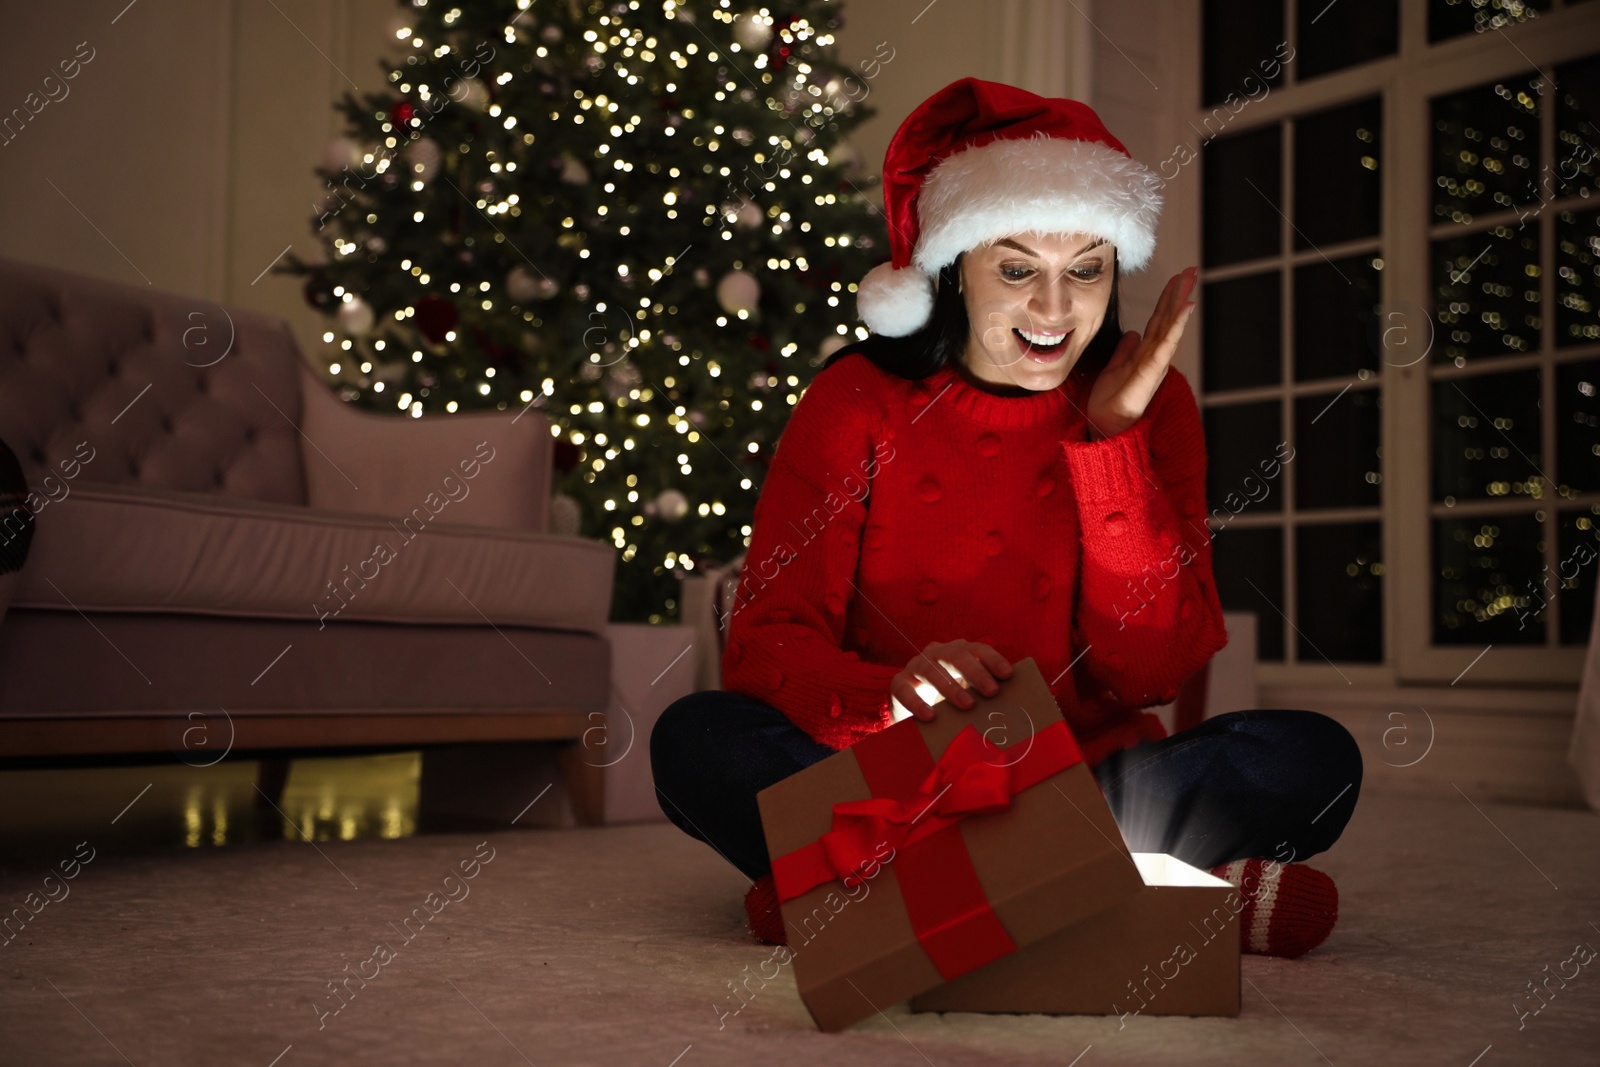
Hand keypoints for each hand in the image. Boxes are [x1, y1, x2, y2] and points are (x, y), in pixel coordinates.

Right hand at [889, 640, 1013, 721]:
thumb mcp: (967, 692)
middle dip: (976, 672)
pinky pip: (904, 689)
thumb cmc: (949, 701)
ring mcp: (916, 666)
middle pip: (956, 655)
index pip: (977, 649)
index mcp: (957, 651)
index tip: (1008, 675)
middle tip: (992, 692)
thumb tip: (1014, 706)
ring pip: (931, 669)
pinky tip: (931, 716)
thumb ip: (984, 693)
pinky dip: (917, 702)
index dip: (993, 660)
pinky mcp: (899, 683)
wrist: (914, 711)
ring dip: (950, 686)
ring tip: (967, 705)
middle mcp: (937, 653)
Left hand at [1085, 266, 1197, 441]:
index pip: (1159, 321)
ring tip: (1190, 282)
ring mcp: (1154, 364)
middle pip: (1168, 320)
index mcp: (1145, 354)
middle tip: (1191, 270)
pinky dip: (1175, 327)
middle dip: (1179, 294)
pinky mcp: (1150, 373)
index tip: (1176, 278)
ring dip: (1180, 304)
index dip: (1167, 300)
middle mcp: (1153, 357)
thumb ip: (1124, 351)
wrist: (1103, 427)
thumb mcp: (1114, 368)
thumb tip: (1133, 334)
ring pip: (1170, 328)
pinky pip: (1164, 346)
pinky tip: (1184, 308)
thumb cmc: (1109, 403)